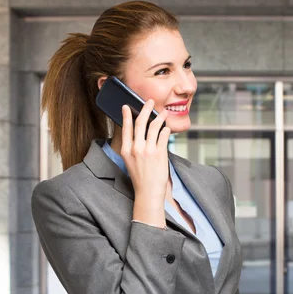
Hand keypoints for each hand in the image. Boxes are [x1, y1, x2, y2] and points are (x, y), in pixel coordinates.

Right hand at [120, 100, 171, 226]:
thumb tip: (138, 131)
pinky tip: (167, 128)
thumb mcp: (129, 161)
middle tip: (150, 102)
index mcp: (126, 150)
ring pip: (154, 126)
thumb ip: (132, 147)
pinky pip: (164, 135)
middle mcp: (136, 149)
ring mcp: (148, 151)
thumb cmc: (140, 177)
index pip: (126, 128)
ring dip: (160, 117)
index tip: (127, 106)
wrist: (148, 192)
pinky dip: (166, 129)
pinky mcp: (160, 153)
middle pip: (140, 123)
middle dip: (146, 109)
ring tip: (164, 112)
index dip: (126, 115)